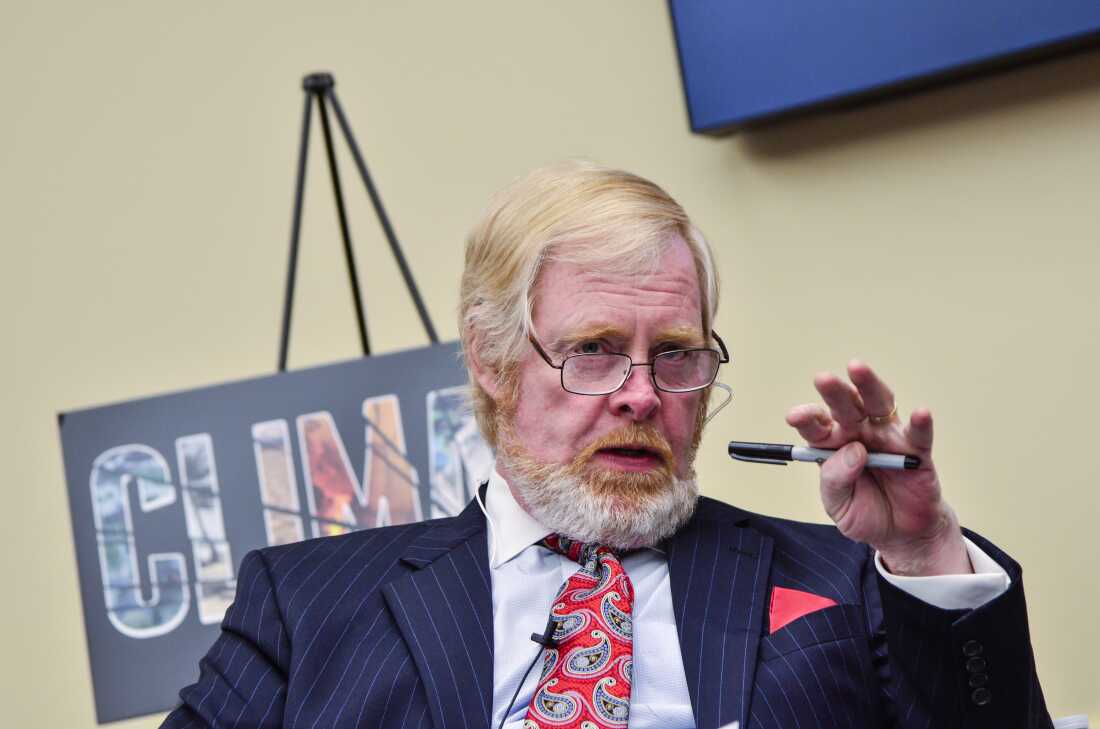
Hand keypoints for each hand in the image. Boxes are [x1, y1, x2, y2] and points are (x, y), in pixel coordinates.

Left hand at [785, 360, 971, 576]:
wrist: (901, 534)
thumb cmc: (866, 512)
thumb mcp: (839, 504)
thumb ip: (836, 480)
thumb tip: (853, 452)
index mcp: (834, 445)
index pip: (817, 425)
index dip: (807, 418)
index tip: (796, 417)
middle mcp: (860, 433)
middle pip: (846, 406)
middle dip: (834, 392)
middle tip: (823, 380)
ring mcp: (888, 438)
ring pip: (879, 405)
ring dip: (869, 386)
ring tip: (858, 369)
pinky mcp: (916, 451)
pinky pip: (919, 434)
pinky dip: (921, 423)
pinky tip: (920, 413)